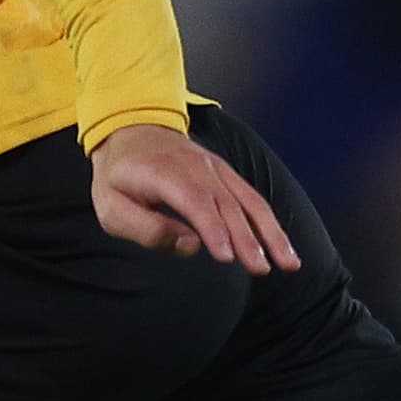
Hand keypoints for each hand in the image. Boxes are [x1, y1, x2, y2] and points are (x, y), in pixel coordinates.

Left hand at [89, 124, 300, 273]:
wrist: (132, 131)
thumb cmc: (119, 177)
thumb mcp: (111, 207)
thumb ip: (146, 229)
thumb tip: (191, 246)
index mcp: (163, 173)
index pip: (195, 202)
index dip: (213, 229)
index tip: (228, 256)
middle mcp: (197, 168)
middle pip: (227, 205)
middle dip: (247, 239)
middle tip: (261, 269)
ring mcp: (216, 169)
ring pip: (248, 202)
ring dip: (270, 233)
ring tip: (288, 263)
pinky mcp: (226, 176)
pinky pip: (252, 199)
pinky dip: (270, 223)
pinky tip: (283, 247)